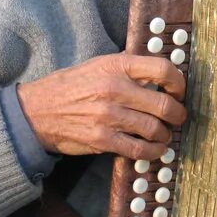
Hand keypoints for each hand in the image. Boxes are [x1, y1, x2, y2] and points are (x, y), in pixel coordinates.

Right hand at [17, 54, 186, 159]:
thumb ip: (127, 67)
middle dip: (178, 114)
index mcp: (117, 66)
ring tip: (165, 134)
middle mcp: (115, 89)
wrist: (37, 110)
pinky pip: (139, 149)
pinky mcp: (103, 140)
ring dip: (166, 135)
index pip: (163, 69)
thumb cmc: (70, 85)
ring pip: (155, 129)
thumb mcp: (98, 64)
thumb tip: (159, 73)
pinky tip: (156, 149)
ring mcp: (109, 116)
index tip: (179, 90)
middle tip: (178, 117)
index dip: (179, 82)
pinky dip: (154, 152)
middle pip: (164, 104)